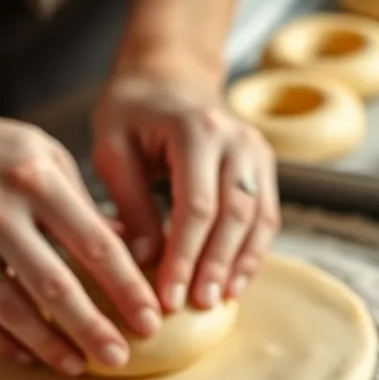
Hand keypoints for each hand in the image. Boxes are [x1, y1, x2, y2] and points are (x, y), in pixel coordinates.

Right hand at [0, 103, 161, 374]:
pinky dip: (2, 341)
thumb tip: (133, 249)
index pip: (95, 244)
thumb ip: (83, 203)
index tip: (152, 320)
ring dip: (49, 345)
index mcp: (36, 180)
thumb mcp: (42, 156)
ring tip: (78, 366)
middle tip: (121, 359)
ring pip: (12, 309)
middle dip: (93, 329)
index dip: (127, 288)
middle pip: (56, 286)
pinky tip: (28, 356)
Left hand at [90, 54, 279, 311]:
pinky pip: (266, 215)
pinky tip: (235, 282)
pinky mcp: (263, 166)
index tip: (167, 296)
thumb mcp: (112, 147)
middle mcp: (235, 139)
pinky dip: (253, 252)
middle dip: (214, 265)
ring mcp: (256, 150)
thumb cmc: (131, 111)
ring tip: (219, 301)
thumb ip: (129, 202)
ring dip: (239, 264)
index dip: (184, 255)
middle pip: (233, 214)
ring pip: (257, 218)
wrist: (169, 74)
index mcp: (195, 130)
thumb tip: (143, 261)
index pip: (195, 205)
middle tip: (195, 304)